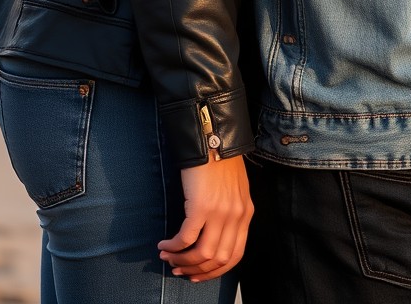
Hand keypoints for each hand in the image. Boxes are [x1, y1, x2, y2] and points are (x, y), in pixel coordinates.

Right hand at [158, 154, 252, 281]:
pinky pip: (185, 238)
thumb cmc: (221, 160)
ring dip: (182, 261)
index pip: (235, 255)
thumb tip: (216, 235)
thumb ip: (232, 211)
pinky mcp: (201, 206)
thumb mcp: (236, 189)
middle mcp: (235, 216)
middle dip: (196, 270)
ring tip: (168, 258)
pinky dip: (173, 247)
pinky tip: (164, 245)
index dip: (215, 271)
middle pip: (218, 260)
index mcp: (245, 213)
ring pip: (202, 254)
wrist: (213, 137)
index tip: (198, 274)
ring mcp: (219, 212)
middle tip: (179, 271)